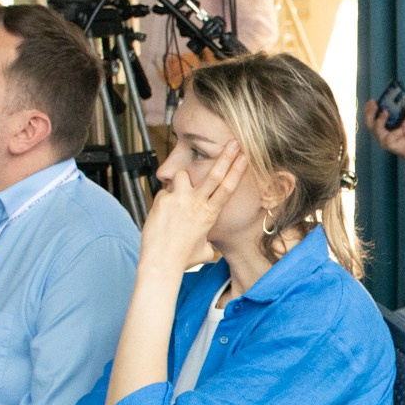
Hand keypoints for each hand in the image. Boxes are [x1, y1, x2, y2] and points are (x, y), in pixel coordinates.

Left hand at [141, 141, 243, 275]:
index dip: (237, 170)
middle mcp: (196, 203)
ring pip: (182, 175)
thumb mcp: (204, 251)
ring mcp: (179, 199)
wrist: (161, 262)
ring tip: (178, 196)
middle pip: (214, 174)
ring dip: (181, 181)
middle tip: (234, 142)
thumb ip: (208, 243)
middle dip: (226, 156)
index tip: (244, 156)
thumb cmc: (183, 259)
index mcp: (210, 214)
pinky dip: (163, 201)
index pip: (228, 188)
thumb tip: (209, 247)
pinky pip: (164, 192)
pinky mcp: (162, 200)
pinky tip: (161, 216)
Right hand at [362, 101, 404, 162]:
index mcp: (382, 127)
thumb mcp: (404, 120)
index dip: (369, 109)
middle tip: (375, 104)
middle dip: (370, 112)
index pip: (371, 118)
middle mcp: (380, 134)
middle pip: (369, 123)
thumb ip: (398, 113)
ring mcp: (383, 140)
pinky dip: (395, 132)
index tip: (371, 101)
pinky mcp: (388, 146)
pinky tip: (401, 130)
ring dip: (380, 119)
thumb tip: (394, 103)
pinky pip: (389, 137)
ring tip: (386, 111)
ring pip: (376, 129)